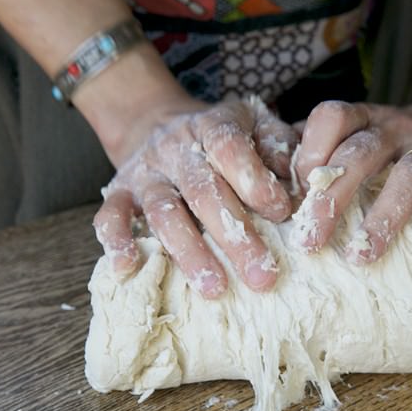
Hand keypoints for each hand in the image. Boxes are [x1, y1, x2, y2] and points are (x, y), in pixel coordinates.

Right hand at [93, 96, 297, 297]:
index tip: (282, 212)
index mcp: (213, 127)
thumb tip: (301, 181)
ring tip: (215, 289)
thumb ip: (280, 147)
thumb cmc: (224, 137)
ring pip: (164, 211)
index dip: (254, 180)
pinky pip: (110, 216)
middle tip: (262, 275)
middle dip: (234, 236)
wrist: (159, 121)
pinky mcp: (120, 192)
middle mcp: (176, 148)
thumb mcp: (256, 125)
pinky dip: (115, 241)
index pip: (230, 149)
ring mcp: (145, 172)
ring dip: (190, 252)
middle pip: (203, 191)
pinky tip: (127, 269)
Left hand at [292, 101, 411, 262]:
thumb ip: (319, 155)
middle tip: (310, 243)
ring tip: (364, 255)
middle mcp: (397, 126)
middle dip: (333, 199)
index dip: (310, 152)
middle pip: (361, 153)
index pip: (331, 117)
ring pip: (410, 174)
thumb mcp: (358, 138)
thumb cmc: (393, 144)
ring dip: (385, 216)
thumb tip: (273, 191)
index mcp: (364, 118)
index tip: (296, 198)